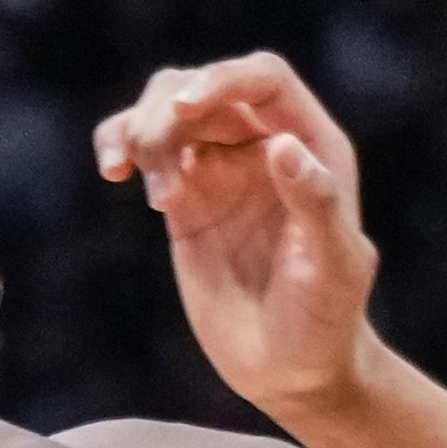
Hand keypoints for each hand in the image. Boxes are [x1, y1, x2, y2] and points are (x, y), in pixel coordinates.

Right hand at [93, 54, 381, 421]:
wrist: (291, 368)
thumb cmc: (325, 320)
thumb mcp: (334, 267)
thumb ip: (315, 204)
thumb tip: (281, 147)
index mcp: (311, 144)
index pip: (264, 79)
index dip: (222, 79)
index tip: (183, 109)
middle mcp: (263, 143)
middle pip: (203, 87)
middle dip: (167, 113)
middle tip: (157, 170)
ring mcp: (218, 168)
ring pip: (166, 109)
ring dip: (140, 130)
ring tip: (137, 183)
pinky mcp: (183, 198)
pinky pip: (143, 151)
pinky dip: (119, 144)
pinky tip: (112, 171)